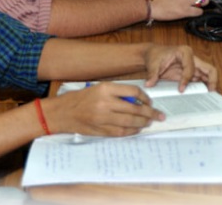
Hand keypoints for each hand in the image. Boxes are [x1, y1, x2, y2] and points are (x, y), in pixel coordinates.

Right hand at [48, 82, 163, 136]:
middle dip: (150, 113)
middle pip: (135, 109)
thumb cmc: (81, 98)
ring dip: (143, 123)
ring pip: (130, 122)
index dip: (145, 98)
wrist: (62, 113)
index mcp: (105, 88)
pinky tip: (137, 129)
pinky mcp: (100, 130)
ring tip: (150, 122)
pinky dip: (131, 131)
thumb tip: (137, 100)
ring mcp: (103, 118)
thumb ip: (117, 92)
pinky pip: (121, 132)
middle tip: (159, 116)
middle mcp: (105, 103)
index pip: (133, 92)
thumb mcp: (99, 88)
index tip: (150, 102)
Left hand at [143, 44, 218, 92]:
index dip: (186, 79)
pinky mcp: (191, 73)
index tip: (181, 90)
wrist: (153, 54)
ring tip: (208, 97)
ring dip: (209, 86)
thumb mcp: (152, 64)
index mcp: (184, 52)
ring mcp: (193, 66)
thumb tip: (149, 84)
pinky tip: (201, 96)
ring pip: (207, 75)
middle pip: (209, 69)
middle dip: (212, 81)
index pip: (190, 68)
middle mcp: (192, 58)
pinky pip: (200, 80)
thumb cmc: (155, 55)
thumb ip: (152, 74)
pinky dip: (202, 87)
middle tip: (210, 93)